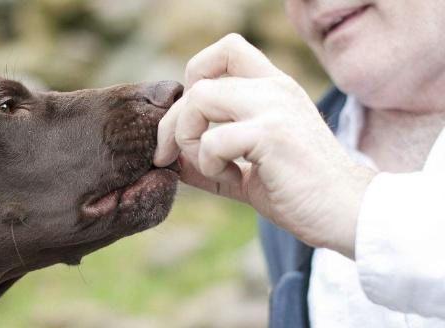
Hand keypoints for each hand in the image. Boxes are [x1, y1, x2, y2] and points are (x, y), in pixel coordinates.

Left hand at [154, 34, 375, 257]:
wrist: (347, 214)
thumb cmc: (300, 192)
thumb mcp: (248, 169)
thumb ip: (211, 157)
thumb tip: (170, 158)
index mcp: (274, 88)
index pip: (227, 48)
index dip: (196, 74)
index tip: (190, 117)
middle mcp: (275, 88)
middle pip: (199, 80)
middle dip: (173, 122)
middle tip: (169, 155)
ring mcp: (275, 107)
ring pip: (199, 99)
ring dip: (187, 138)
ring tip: (209, 167)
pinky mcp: (273, 134)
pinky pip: (213, 139)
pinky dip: (208, 164)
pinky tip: (233, 179)